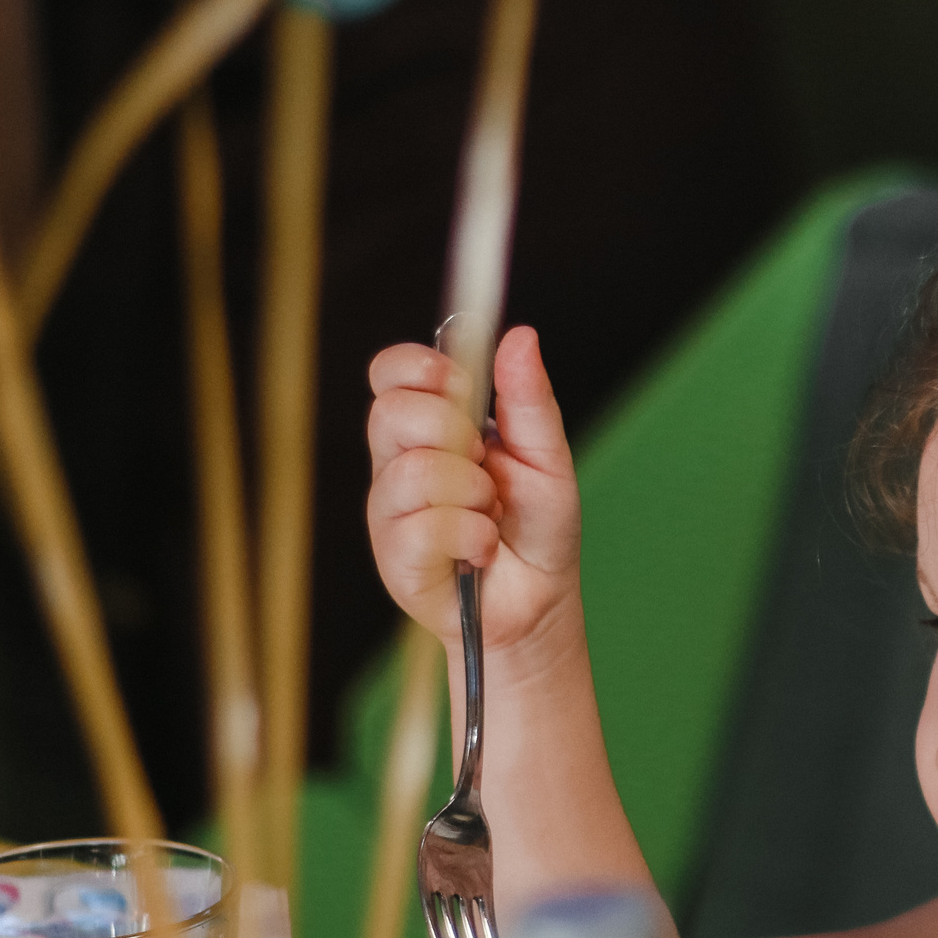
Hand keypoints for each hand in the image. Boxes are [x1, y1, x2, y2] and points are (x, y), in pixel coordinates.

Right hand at [366, 326, 580, 669]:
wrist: (540, 601)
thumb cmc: (538, 529)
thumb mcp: (547, 456)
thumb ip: (529, 400)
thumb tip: (520, 335)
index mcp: (429, 428)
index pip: (389, 374)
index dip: (417, 367)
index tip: (460, 384)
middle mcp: (398, 464)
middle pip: (390, 412)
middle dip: (452, 431)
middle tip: (486, 464)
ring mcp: (391, 512)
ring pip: (412, 471)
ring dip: (473, 493)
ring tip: (491, 514)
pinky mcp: (394, 558)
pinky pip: (425, 527)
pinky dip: (472, 536)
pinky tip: (484, 549)